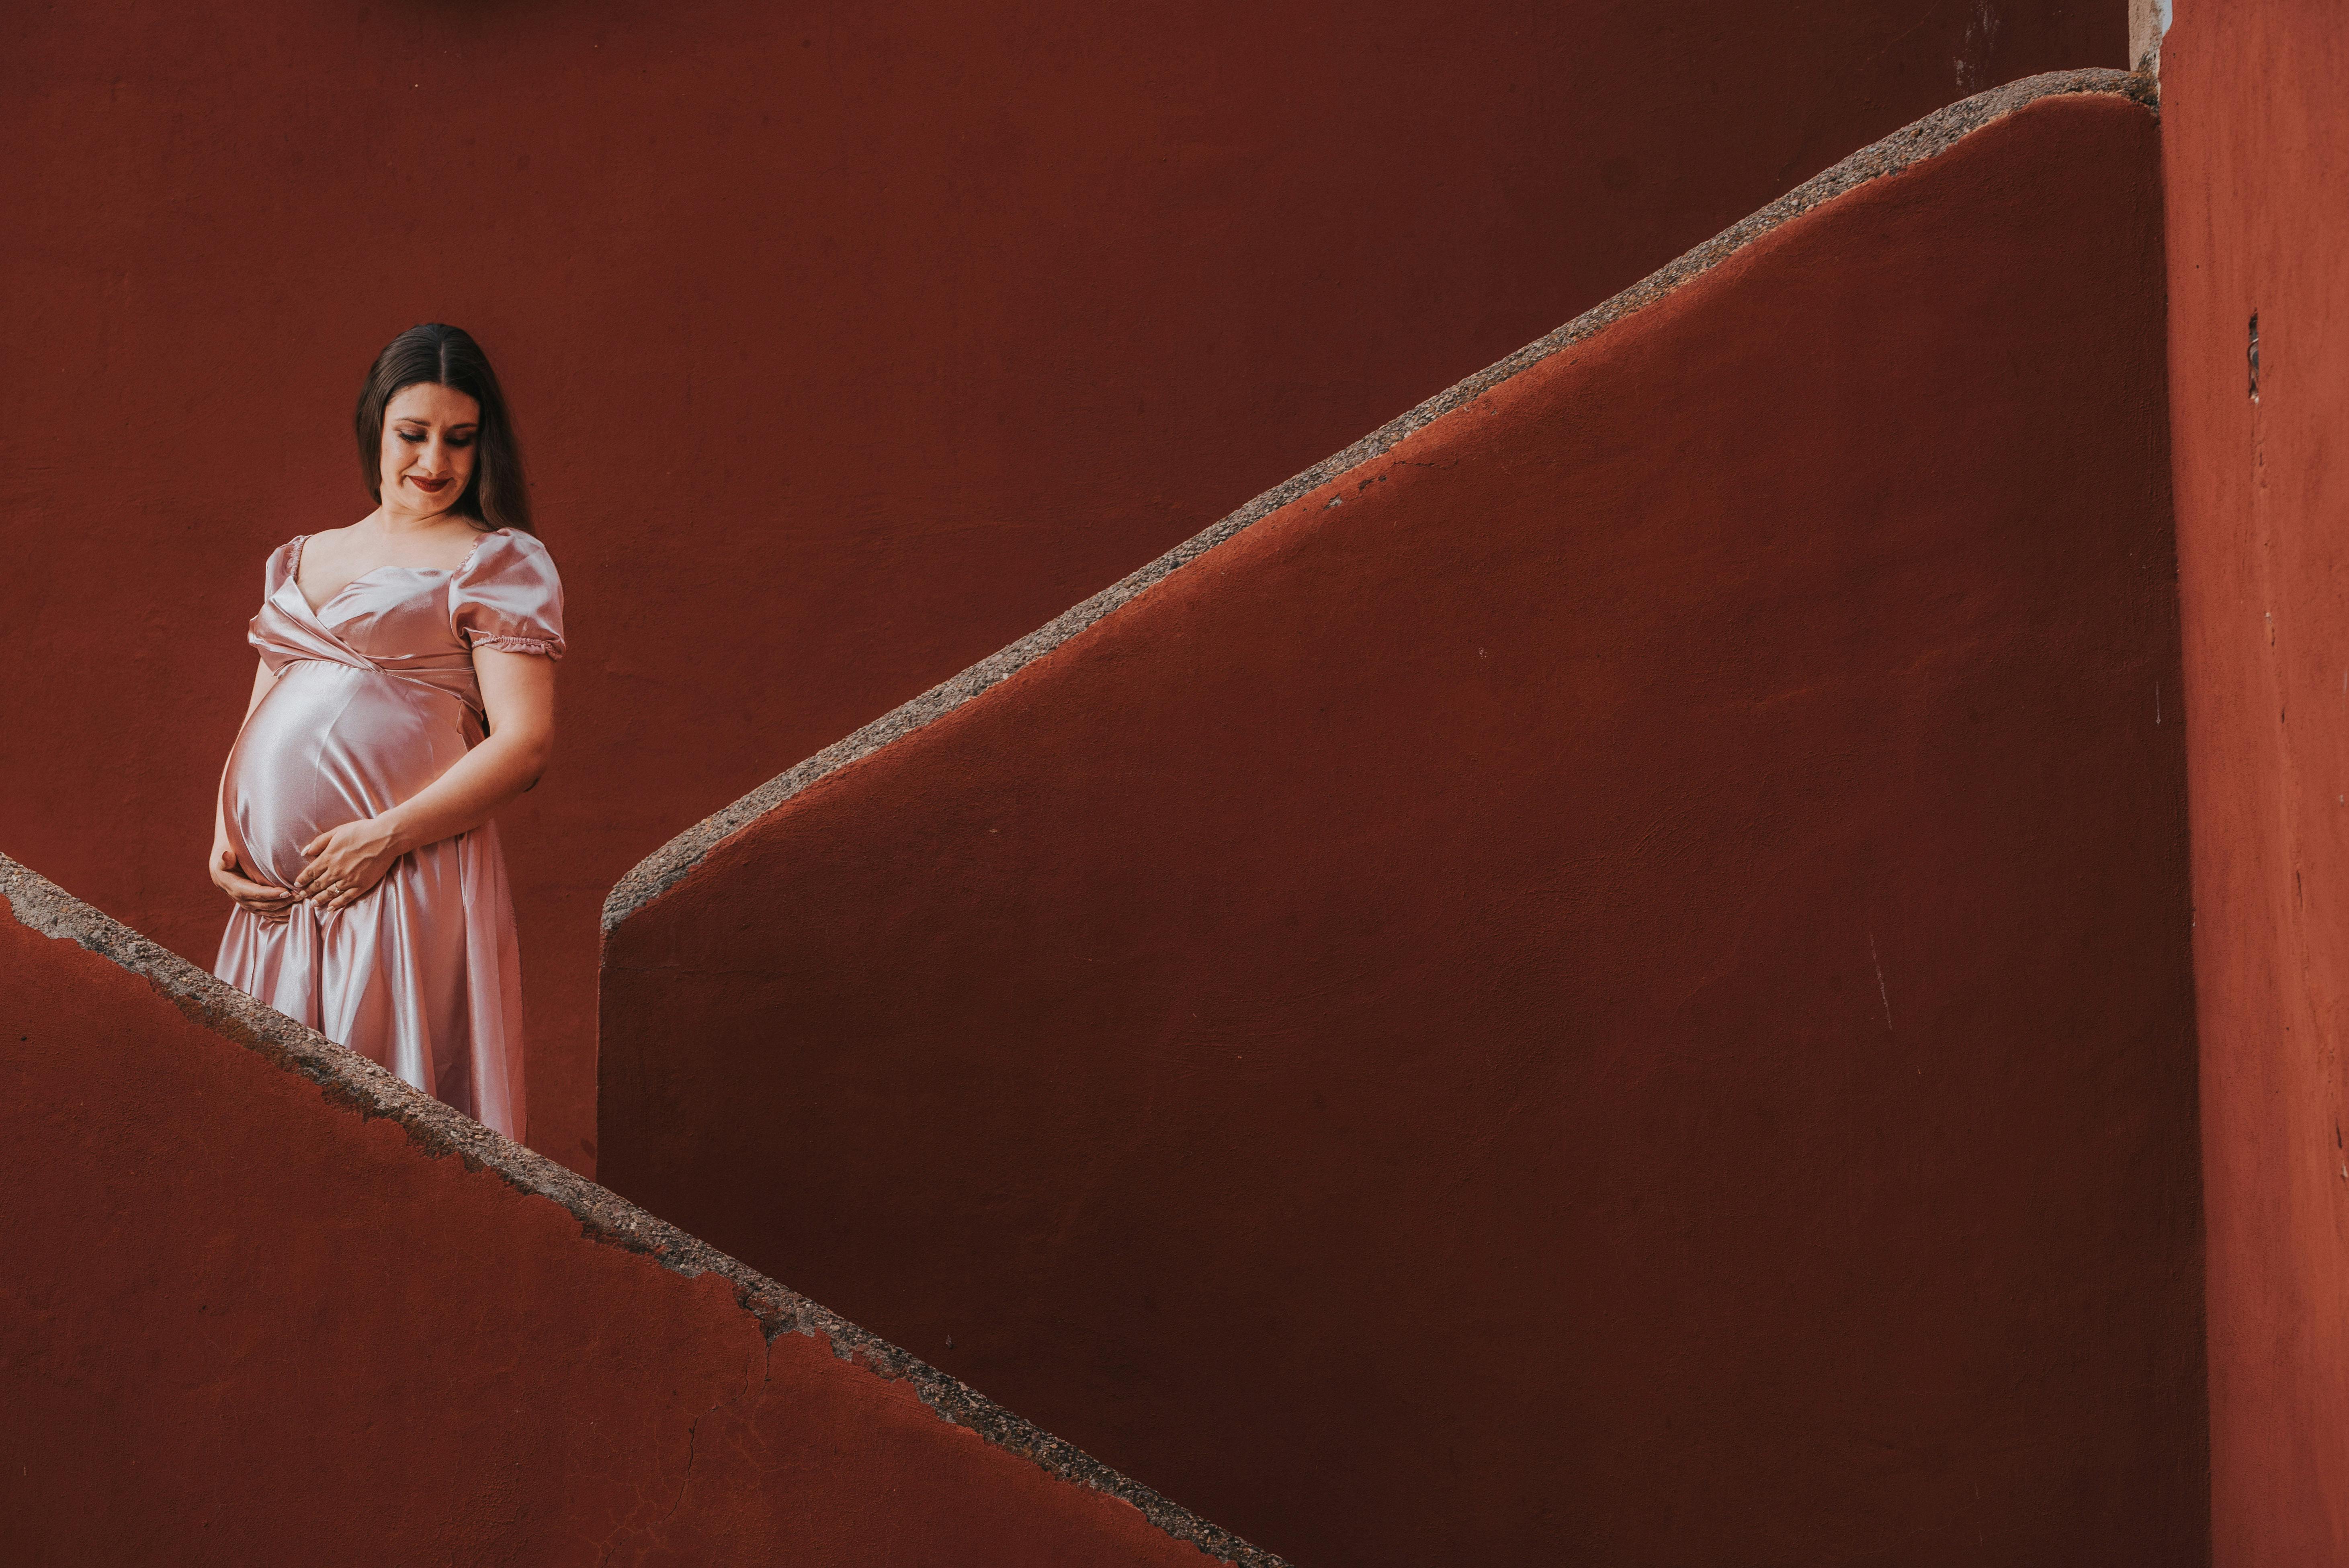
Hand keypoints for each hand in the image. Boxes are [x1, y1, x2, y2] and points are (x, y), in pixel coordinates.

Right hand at [210, 846, 294, 924]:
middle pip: (268, 905)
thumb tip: (226, 854)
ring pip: (272, 912)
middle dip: (285, 901)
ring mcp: (252, 908)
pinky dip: (284, 916)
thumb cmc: (227, 866)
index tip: (286, 891)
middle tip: (300, 895)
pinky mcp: (258, 910)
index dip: (272, 894)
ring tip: (302, 902)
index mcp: (238, 890)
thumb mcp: (224, 861)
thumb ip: (225, 859)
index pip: (257, 894)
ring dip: (287, 909)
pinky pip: (272, 916)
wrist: (224, 877)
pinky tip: (296, 912)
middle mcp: (245, 902)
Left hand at [294, 816, 409, 911]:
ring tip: (313, 904)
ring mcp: (349, 880)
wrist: (386, 838)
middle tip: (301, 897)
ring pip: (330, 893)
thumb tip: (305, 853)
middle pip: (318, 884)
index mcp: (328, 857)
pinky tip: (331, 907)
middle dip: (307, 891)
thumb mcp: (337, 831)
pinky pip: (346, 897)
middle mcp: (336, 871)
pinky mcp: (362, 885)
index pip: (311, 872)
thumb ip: (320, 842)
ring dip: (319, 899)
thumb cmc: (362, 831)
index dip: (303, 879)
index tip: (297, 884)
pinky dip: (337, 904)